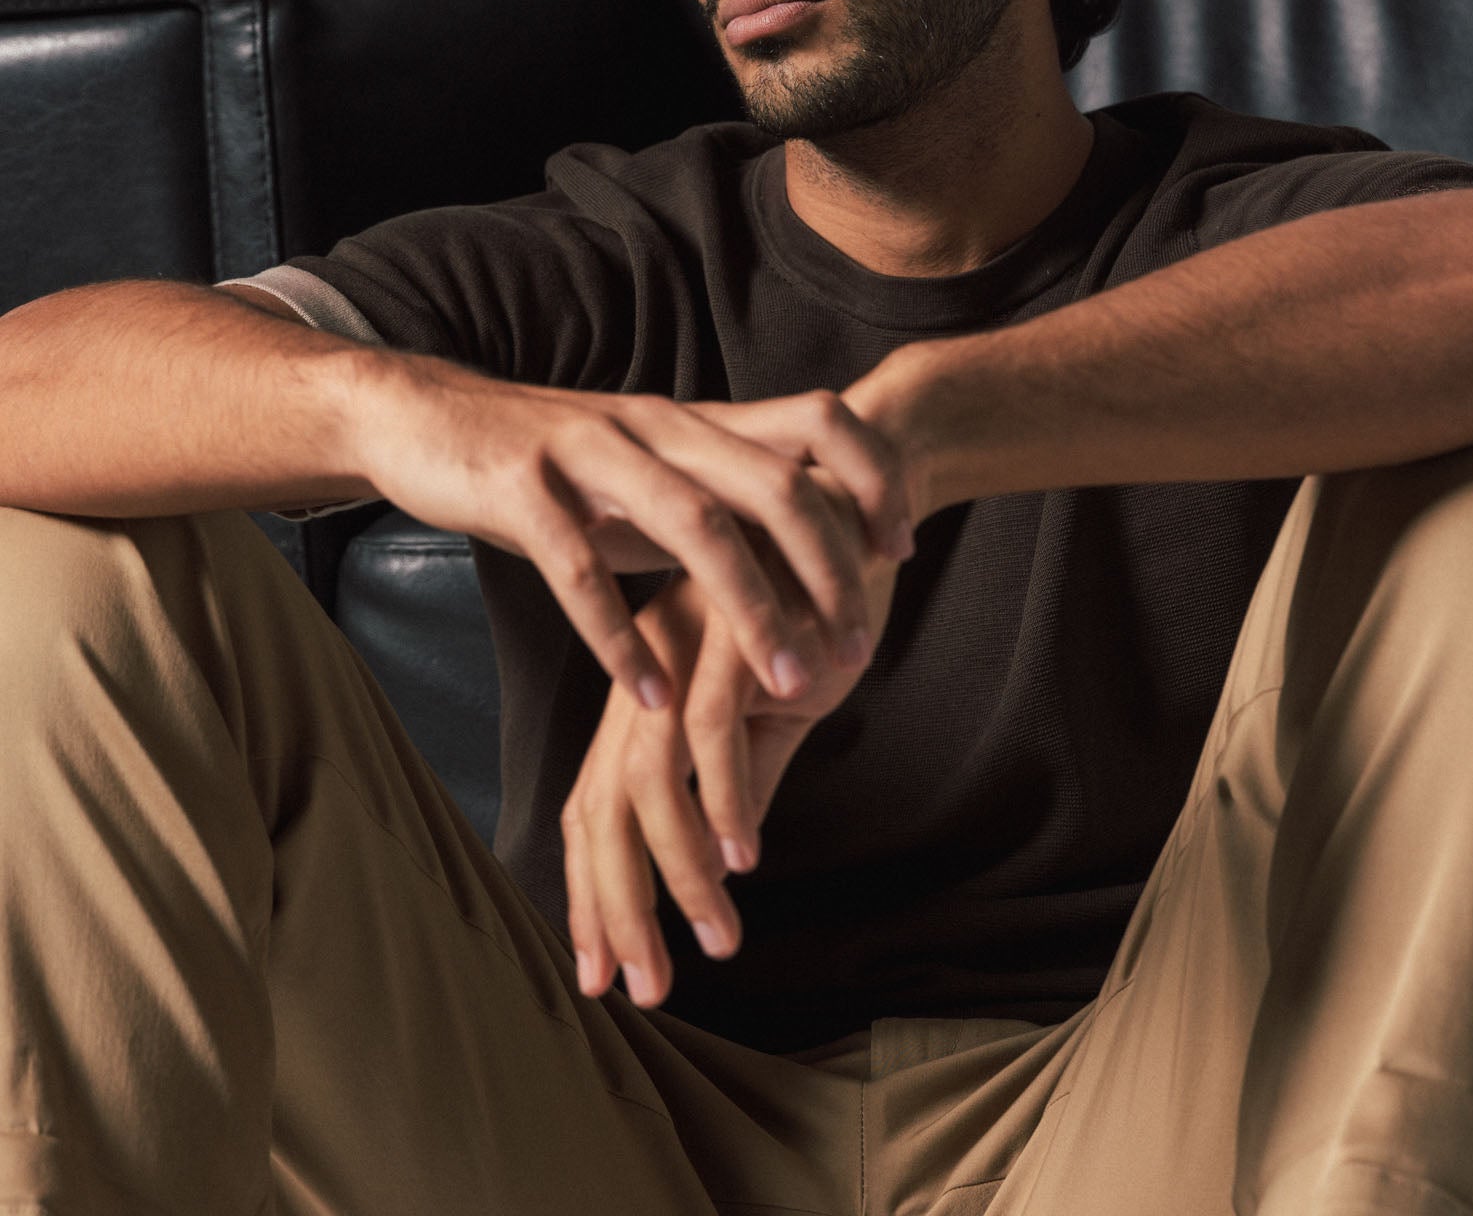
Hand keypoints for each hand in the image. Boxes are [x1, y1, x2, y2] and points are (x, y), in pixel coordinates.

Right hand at [353, 353, 911, 712]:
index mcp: (696, 420)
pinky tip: (653, 699)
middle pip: (773, 482)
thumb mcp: (652, 472)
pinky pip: (581, 569)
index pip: (815, 419)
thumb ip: (723, 500)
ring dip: (751, 611)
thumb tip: (812, 552)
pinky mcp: (523, 489)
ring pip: (694, 525)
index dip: (870, 476)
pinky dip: (622, 638)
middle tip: (860, 652)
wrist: (428, 420)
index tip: (903, 550)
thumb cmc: (557, 464)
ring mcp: (589, 452)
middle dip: (828, 569)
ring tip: (790, 688)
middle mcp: (657, 425)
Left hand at [561, 489, 901, 1007]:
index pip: (594, 805)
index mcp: (648, 688)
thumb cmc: (818, 600)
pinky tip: (748, 856)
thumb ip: (745, 774)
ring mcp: (686, 648)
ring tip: (715, 941)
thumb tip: (726, 856)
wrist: (863, 500)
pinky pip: (715, 731)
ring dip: (680, 875)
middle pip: (602, 806)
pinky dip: (727, 801)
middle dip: (618, 907)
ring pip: (650, 783)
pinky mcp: (733, 630)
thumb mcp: (776, 707)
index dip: (594, 893)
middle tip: (644, 989)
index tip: (605, 971)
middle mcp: (651, 670)